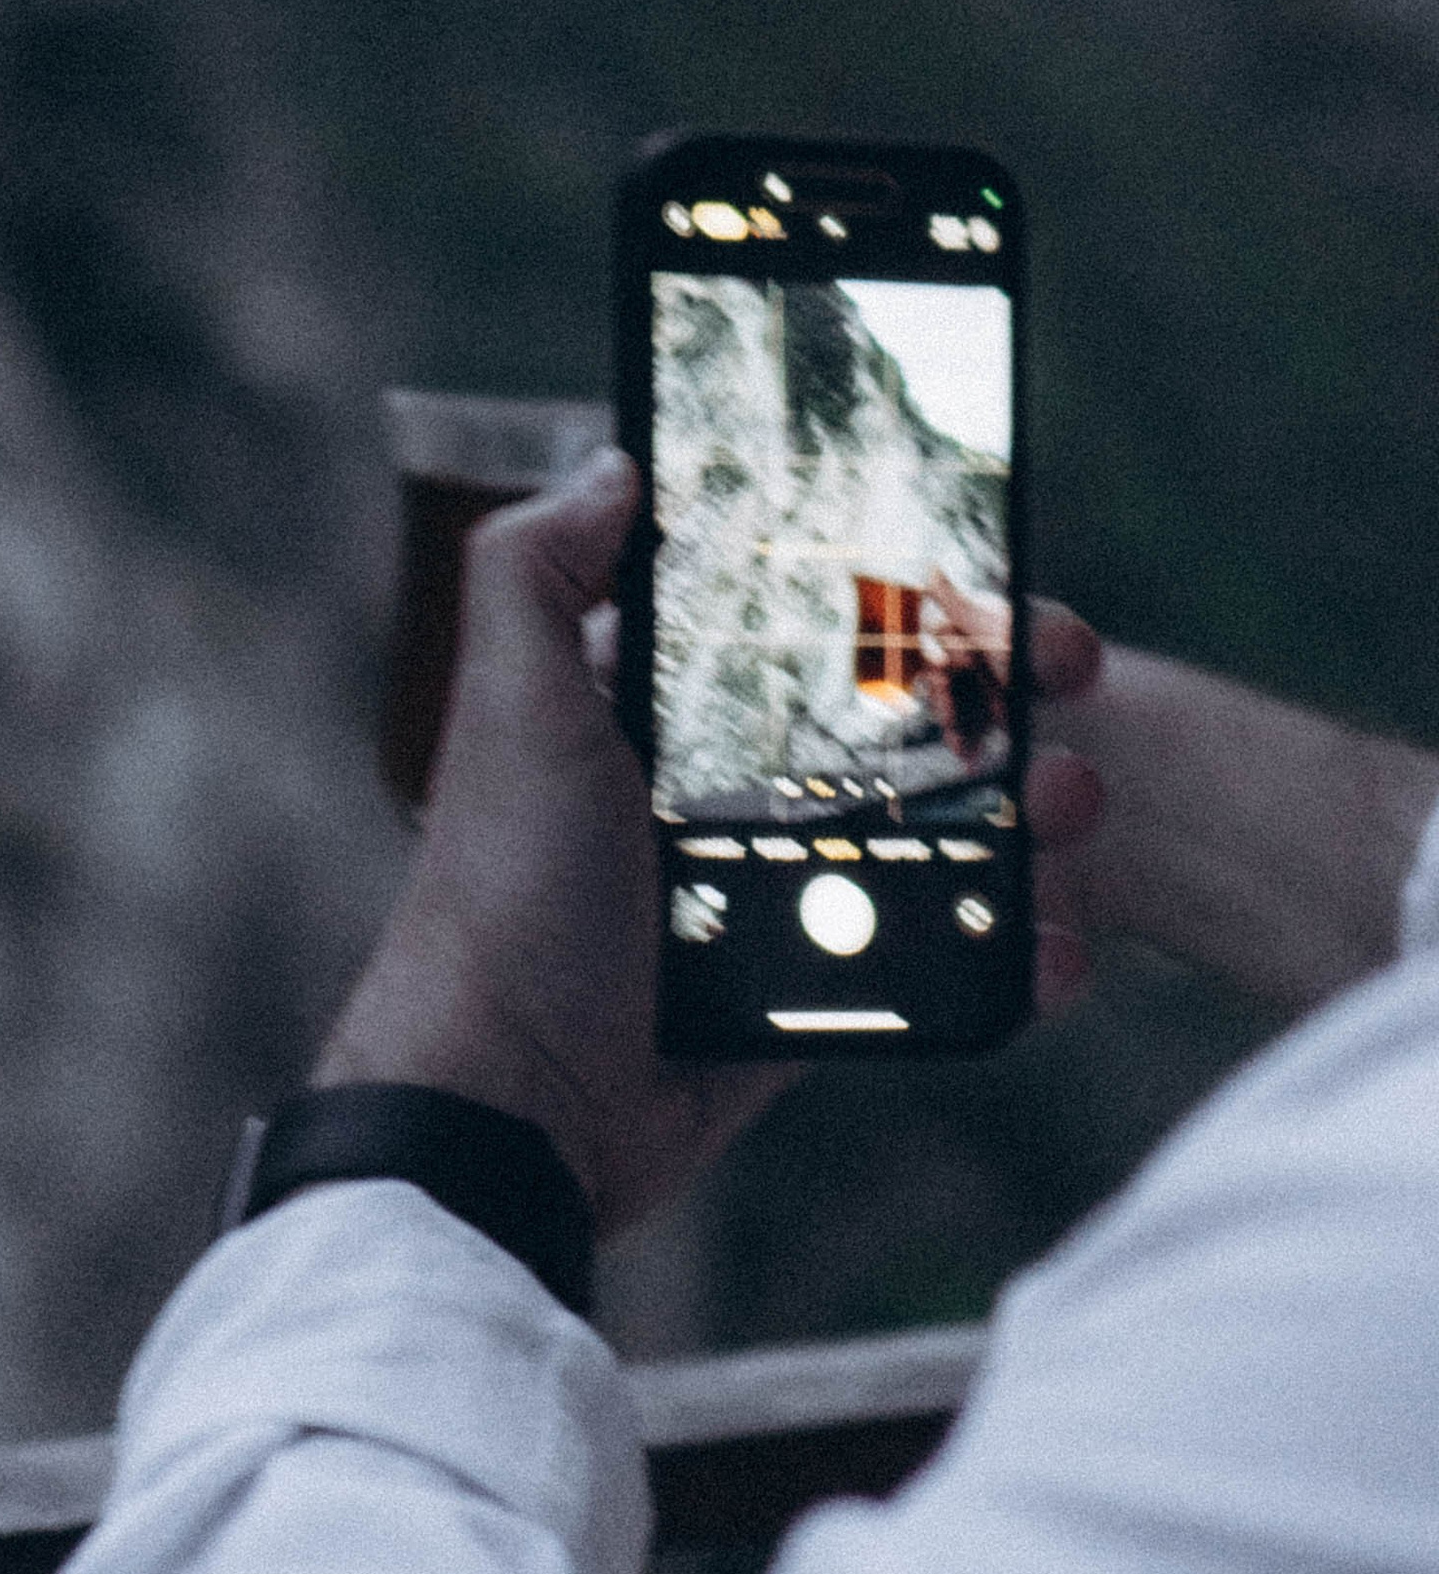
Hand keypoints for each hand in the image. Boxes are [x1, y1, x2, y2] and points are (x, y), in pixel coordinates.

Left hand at [318, 454, 1110, 1237]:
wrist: (512, 1109)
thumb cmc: (504, 896)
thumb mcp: (510, 707)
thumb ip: (535, 569)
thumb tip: (614, 464)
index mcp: (656, 708)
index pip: (796, 621)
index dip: (891, 588)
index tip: (983, 563)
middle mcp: (717, 787)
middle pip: (888, 716)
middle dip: (992, 690)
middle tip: (1070, 675)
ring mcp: (769, 894)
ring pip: (931, 832)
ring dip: (1022, 812)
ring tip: (1070, 805)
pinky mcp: (806, 994)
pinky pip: (929, 959)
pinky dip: (1004, 947)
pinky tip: (1055, 939)